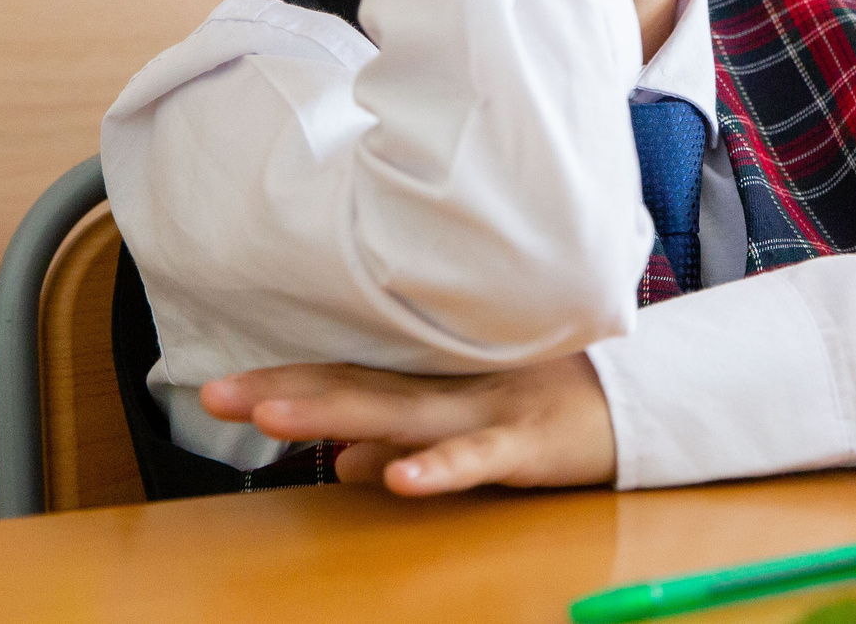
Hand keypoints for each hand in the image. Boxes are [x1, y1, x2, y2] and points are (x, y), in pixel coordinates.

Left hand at [198, 353, 617, 495]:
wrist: (640, 399)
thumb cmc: (543, 406)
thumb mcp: (463, 422)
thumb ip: (401, 439)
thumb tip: (342, 463)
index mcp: (430, 379)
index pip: (343, 375)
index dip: (281, 380)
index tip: (214, 388)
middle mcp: (447, 384)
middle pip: (355, 386)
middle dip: (285, 391)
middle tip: (215, 394)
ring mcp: (485, 407)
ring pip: (400, 411)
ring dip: (335, 414)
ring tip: (274, 419)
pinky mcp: (526, 440)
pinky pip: (476, 456)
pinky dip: (439, 467)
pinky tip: (397, 480)